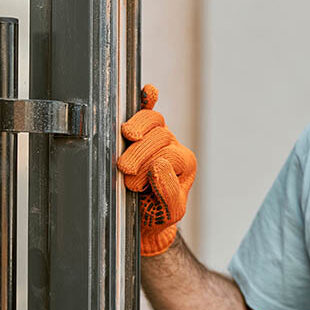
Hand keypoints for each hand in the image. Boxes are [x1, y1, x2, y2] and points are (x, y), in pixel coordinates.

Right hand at [116, 84, 196, 255]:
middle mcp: (173, 146)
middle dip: (139, 153)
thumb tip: (159, 165)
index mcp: (185, 164)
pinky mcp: (142, 129)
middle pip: (159, 136)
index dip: (149, 168)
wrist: (144, 217)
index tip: (134, 185)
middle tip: (125, 170)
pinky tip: (149, 91)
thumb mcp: (170, 211)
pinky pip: (147, 108)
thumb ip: (169, 191)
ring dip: (137, 129)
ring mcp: (158, 135)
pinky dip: (147, 99)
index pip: (169, 155)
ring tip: (126, 141)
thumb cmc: (157, 213)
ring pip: (152, 120)